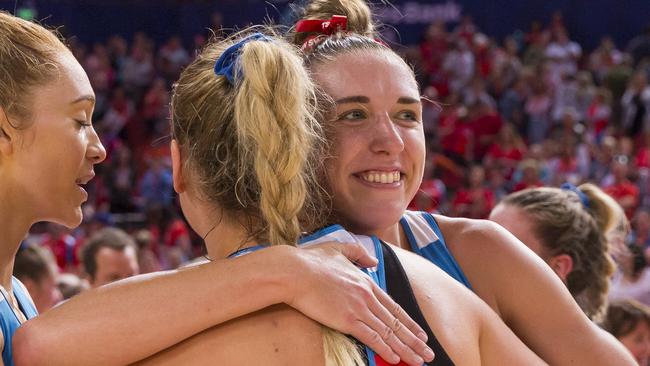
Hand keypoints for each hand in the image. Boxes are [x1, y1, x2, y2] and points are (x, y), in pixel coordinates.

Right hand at [279, 243, 434, 365]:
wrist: (295, 271)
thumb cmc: (312, 261)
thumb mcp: (339, 249)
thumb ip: (359, 253)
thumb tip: (373, 260)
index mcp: (366, 282)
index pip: (393, 307)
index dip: (409, 323)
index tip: (420, 334)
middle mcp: (367, 296)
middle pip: (396, 323)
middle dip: (414, 340)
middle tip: (428, 353)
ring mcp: (359, 308)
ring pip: (388, 333)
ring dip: (406, 349)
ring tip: (419, 360)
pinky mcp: (347, 320)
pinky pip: (371, 338)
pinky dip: (385, 349)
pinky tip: (395, 358)